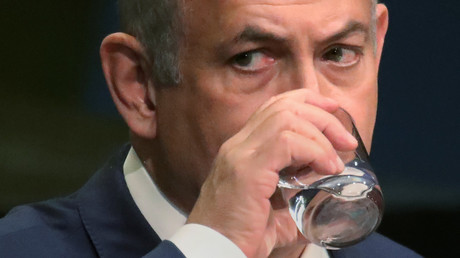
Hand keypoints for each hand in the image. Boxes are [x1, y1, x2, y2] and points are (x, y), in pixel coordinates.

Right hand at [187, 89, 357, 256]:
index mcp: (242, 150)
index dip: (306, 101)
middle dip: (322, 117)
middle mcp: (238, 146)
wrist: (214, 251)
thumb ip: (294, 203)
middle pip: (284, 107)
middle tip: (346, 141)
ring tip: (336, 160)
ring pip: (286, 118)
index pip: (273, 107)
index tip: (332, 111)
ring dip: (320, 134)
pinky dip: (314, 150)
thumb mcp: (272, 213)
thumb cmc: (240, 235)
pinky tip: (325, 167)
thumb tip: (321, 205)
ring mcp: (240, 155)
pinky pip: (286, 142)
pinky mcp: (247, 170)